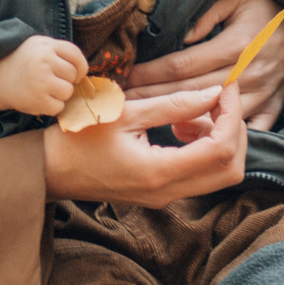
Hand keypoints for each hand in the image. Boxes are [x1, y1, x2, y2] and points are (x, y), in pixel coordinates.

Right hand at [0, 36, 89, 115]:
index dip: (80, 67)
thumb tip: (83, 69)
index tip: (76, 73)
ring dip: (60, 94)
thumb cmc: (22, 62)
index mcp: (46, 46)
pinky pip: (59, 107)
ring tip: (45, 90)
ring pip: (68, 92)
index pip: (76, 55)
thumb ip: (59, 51)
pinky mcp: (38, 100)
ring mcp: (42, 81)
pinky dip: (52, 106)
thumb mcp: (38, 46)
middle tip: (52, 81)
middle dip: (66, 80)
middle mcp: (45, 61)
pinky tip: (40, 99)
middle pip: (73, 75)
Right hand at [42, 84, 247, 207]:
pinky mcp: (161, 192)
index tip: (226, 87)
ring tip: (193, 112)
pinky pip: (201, 174)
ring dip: (219, 139)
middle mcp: (168, 192)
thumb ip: (173, 105)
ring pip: (220, 174)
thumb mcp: (125, 112)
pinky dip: (205, 148)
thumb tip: (214, 94)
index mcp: (159, 172)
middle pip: (231, 169)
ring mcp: (165, 197)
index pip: (221, 150)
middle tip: (219, 99)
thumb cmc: (77, 137)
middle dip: (235, 130)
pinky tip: (181, 125)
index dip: (233, 115)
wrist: (49, 170)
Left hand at [127, 0, 283, 130]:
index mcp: (234, 46)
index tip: (126, 77)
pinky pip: (244, 133)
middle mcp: (245, 74)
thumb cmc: (272, 11)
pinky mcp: (272, 110)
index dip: (150, 73)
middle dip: (152, 98)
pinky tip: (195, 141)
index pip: (181, 65)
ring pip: (211, 116)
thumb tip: (182, 36)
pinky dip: (221, 139)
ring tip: (147, 124)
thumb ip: (208, 12)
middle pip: (187, 92)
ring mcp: (260, 96)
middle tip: (121, 104)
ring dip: (178, 121)